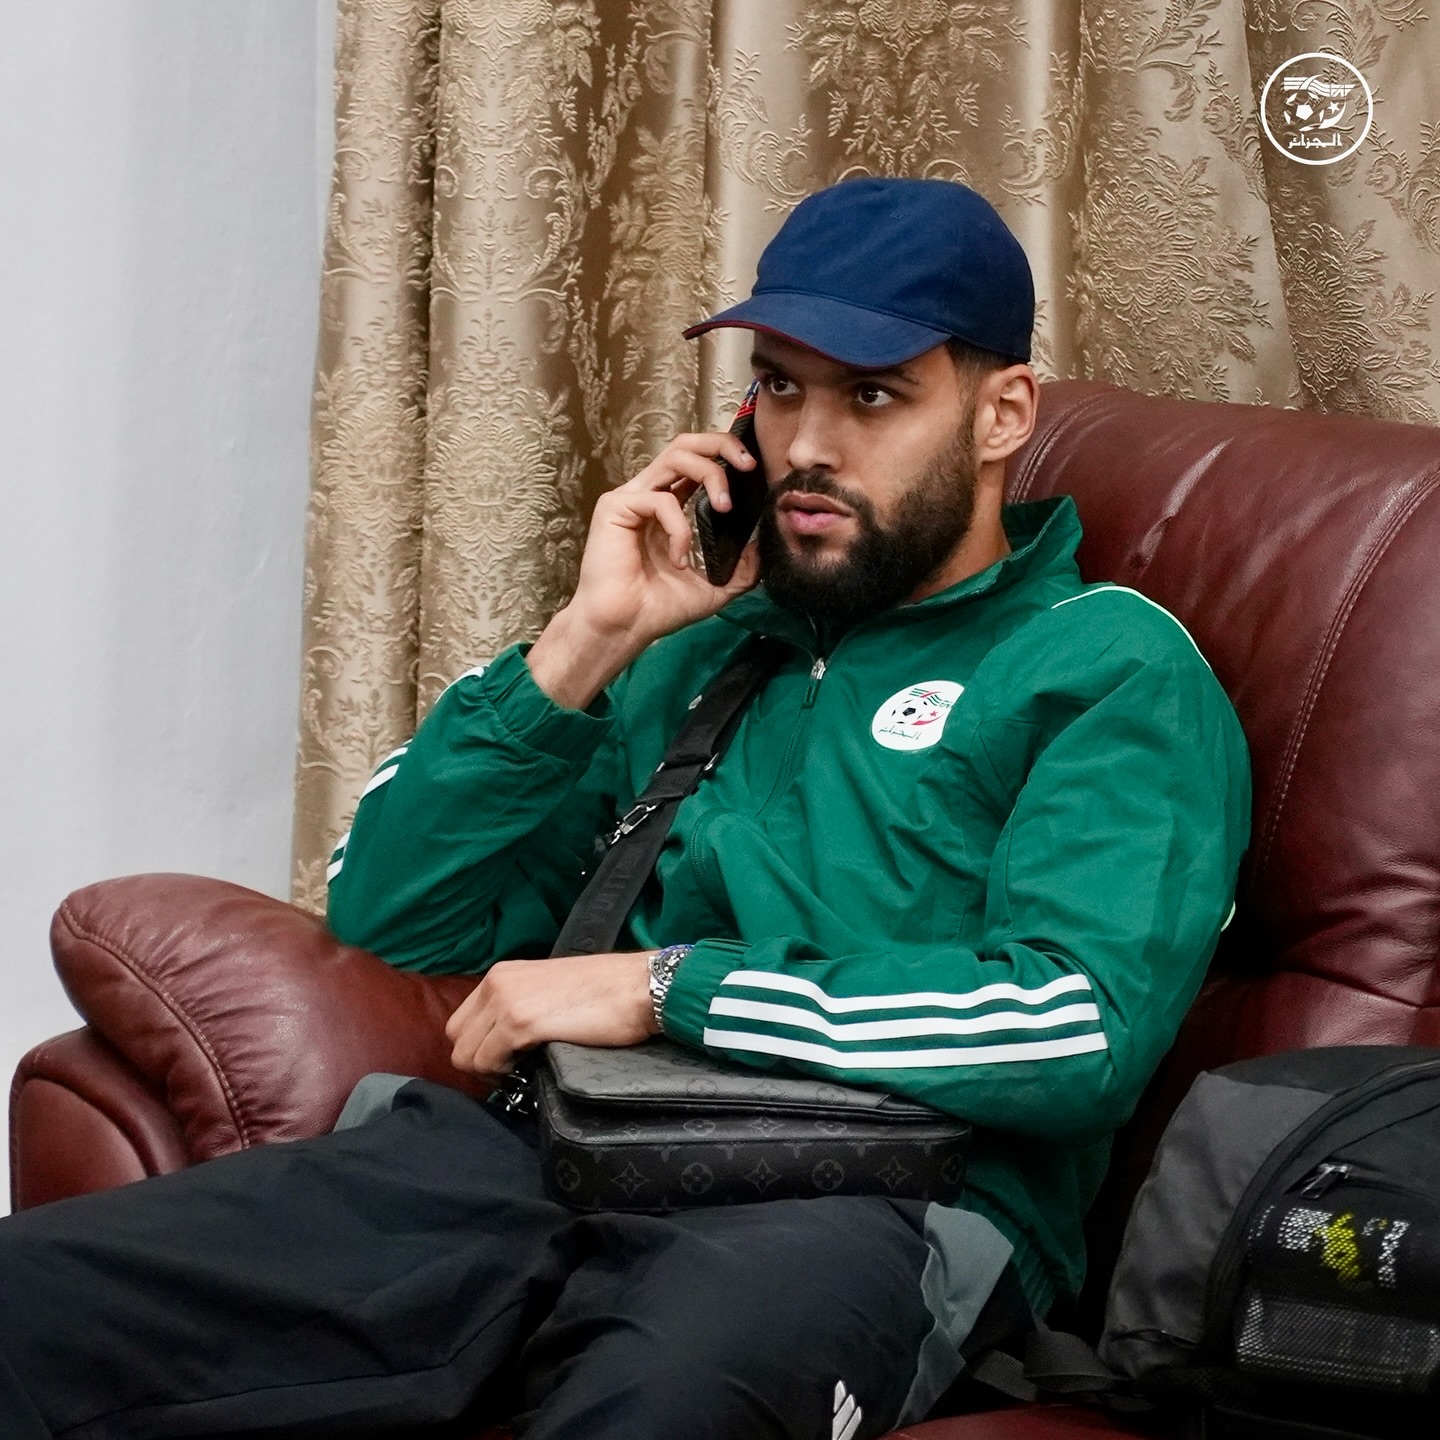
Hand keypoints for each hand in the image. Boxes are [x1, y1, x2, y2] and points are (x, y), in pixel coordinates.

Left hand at [445, 952, 656, 1079]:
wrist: (639, 986)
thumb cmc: (607, 991)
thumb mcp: (549, 990)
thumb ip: (522, 1006)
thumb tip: (507, 1042)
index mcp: (502, 974)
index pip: (461, 1021)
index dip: (479, 1047)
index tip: (506, 1062)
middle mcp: (497, 983)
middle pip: (457, 1039)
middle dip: (479, 1063)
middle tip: (512, 1072)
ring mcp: (506, 1002)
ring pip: (465, 1055)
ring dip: (490, 1071)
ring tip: (522, 1072)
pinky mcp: (520, 1022)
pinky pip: (486, 1061)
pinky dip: (502, 1074)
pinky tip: (529, 1069)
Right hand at [527, 433, 762, 708]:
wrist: (625, 629)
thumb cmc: (659, 608)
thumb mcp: (715, 587)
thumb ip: (741, 567)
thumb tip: (765, 544)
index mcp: (670, 506)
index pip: (698, 461)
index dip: (725, 454)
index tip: (754, 470)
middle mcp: (650, 494)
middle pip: (686, 443)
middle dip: (721, 444)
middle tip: (748, 465)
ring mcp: (631, 497)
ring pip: (675, 456)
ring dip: (710, 475)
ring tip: (725, 507)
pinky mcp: (616, 506)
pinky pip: (661, 500)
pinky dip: (679, 528)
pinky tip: (678, 559)